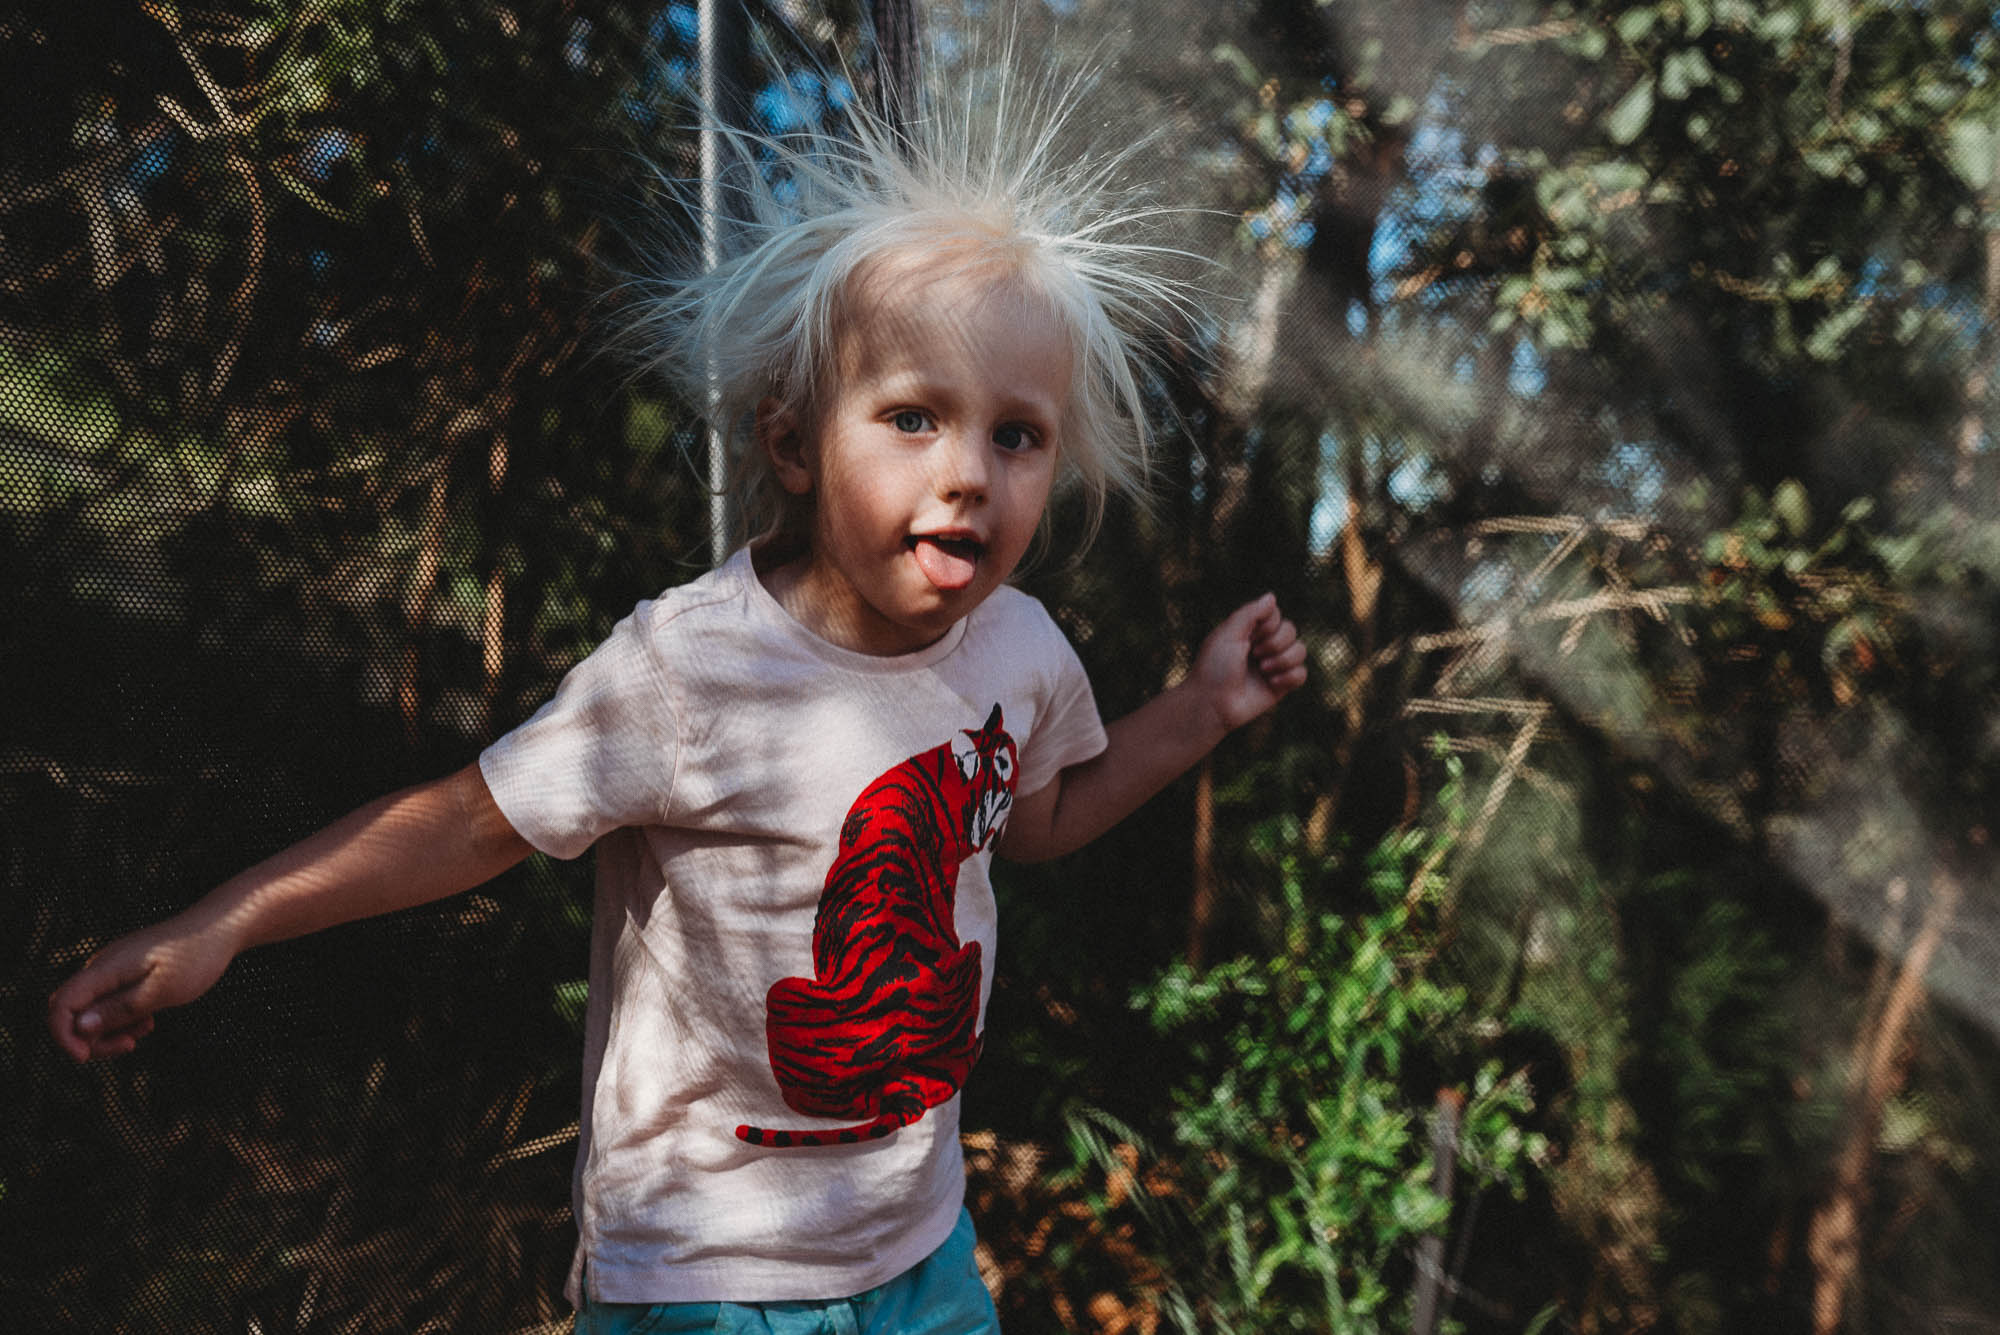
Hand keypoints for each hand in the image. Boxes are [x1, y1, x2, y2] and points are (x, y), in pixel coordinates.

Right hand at [47, 913, 237, 1061]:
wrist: (220, 927)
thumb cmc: (195, 957)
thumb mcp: (162, 991)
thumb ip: (121, 1009)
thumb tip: (80, 1027)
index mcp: (106, 968)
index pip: (61, 1004)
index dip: (63, 1036)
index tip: (85, 1058)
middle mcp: (103, 967)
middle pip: (73, 1011)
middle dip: (93, 1038)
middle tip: (131, 1045)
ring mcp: (114, 968)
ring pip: (94, 1009)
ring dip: (113, 1029)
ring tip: (147, 1029)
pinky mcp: (127, 971)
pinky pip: (112, 1001)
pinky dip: (125, 1017)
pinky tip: (149, 1020)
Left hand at [1192, 593, 1308, 734]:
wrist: (1213, 704)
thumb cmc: (1215, 667)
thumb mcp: (1228, 633)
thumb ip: (1250, 613)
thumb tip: (1272, 596)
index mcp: (1249, 631)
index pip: (1275, 614)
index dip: (1267, 624)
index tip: (1249, 636)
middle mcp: (1263, 646)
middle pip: (1291, 630)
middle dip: (1275, 642)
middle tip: (1255, 655)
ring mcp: (1273, 665)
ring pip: (1301, 650)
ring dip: (1283, 660)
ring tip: (1263, 670)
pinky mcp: (1281, 685)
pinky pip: (1302, 674)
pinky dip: (1289, 677)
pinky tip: (1271, 684)